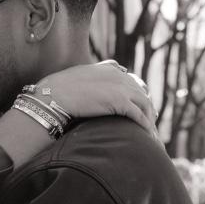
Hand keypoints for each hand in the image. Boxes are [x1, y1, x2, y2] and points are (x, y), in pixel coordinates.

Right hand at [38, 60, 156, 134]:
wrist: (54, 95)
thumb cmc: (59, 89)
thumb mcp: (77, 77)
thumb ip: (89, 78)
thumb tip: (88, 86)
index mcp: (109, 69)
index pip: (131, 80)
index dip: (137, 93)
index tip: (139, 104)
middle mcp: (118, 75)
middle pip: (141, 92)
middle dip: (146, 106)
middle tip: (149, 119)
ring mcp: (120, 87)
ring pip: (144, 103)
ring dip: (148, 117)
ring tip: (149, 129)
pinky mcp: (120, 101)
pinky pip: (139, 115)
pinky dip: (144, 125)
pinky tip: (146, 134)